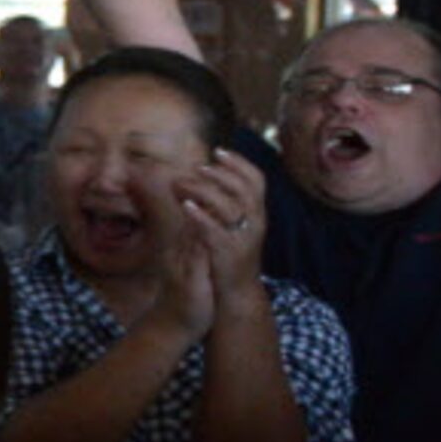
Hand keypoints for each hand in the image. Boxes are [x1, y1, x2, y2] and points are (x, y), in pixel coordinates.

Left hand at [173, 148, 267, 309]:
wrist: (238, 290)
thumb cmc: (232, 253)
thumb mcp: (235, 225)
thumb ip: (227, 203)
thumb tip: (208, 176)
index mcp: (258, 213)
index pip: (257, 180)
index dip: (239, 162)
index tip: (218, 151)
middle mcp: (256, 222)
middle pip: (243, 188)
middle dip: (219, 174)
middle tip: (197, 167)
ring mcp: (243, 238)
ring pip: (229, 206)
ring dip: (204, 190)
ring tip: (182, 184)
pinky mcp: (228, 253)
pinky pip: (215, 230)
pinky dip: (200, 215)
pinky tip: (185, 206)